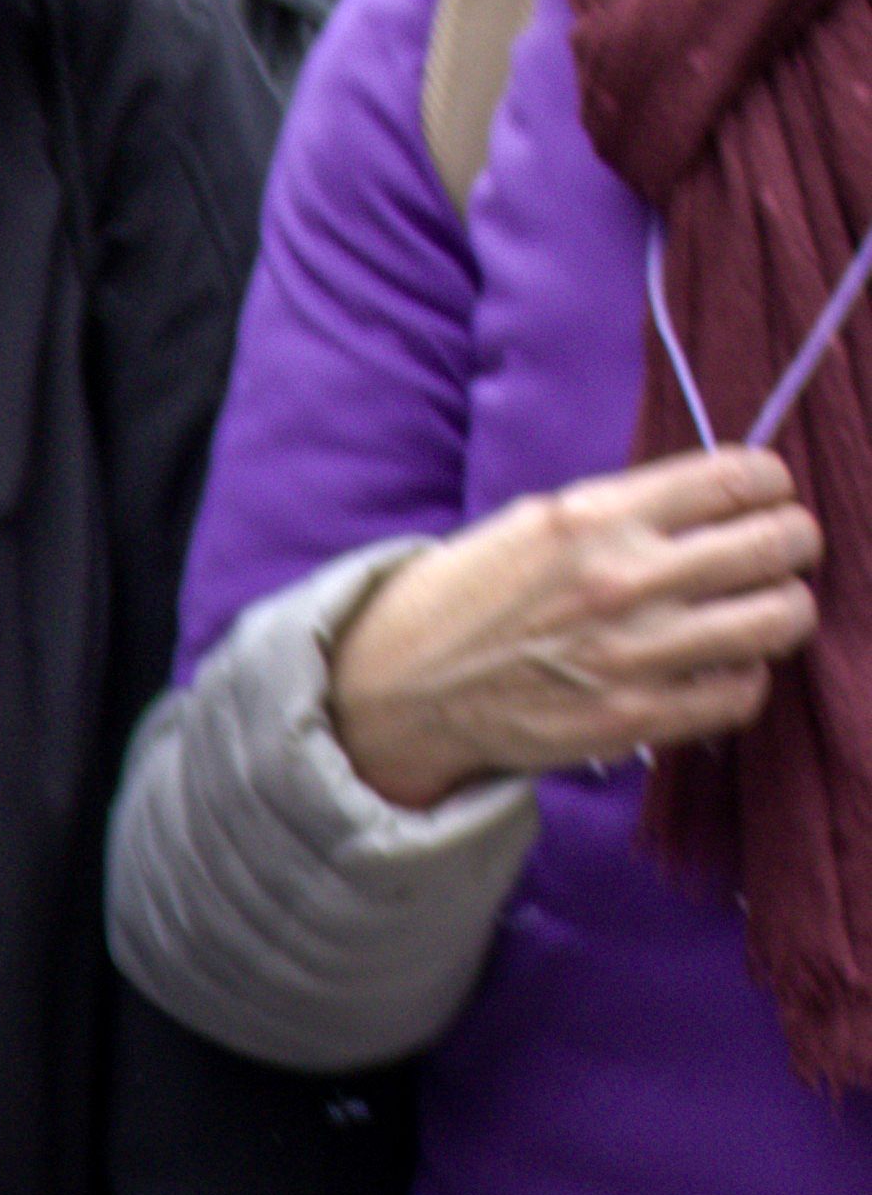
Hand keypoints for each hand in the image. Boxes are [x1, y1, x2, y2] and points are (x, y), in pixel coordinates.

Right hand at [325, 451, 819, 808]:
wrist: (399, 686)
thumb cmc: (470, 597)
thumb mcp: (536, 523)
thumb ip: (627, 510)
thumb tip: (724, 502)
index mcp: (593, 516)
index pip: (739, 478)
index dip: (773, 484)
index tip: (767, 497)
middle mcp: (621, 578)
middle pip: (778, 544)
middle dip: (795, 542)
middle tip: (782, 551)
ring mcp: (633, 652)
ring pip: (781, 618)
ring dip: (783, 609)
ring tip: (760, 610)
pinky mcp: (636, 717)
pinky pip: (744, 692)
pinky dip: (744, 676)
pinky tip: (715, 666)